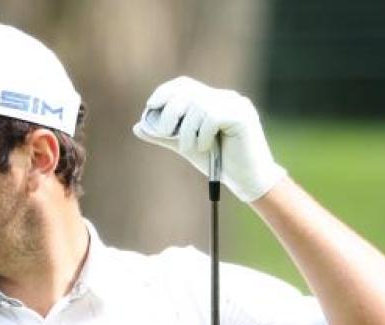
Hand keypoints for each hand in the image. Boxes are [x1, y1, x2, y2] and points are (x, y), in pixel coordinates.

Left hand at [132, 76, 285, 201]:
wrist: (247, 180)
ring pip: (198, 107)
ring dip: (187, 132)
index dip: (165, 92)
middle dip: (170, 113)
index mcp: (214, 99)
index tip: (151, 106)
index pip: (184, 84)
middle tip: (166, 133)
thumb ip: (164, 135)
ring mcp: (236, 104)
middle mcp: (226, 97)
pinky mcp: (242, 115)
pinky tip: (206, 147)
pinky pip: (212, 117)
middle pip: (188, 92)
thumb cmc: (219, 163)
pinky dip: (202, 135)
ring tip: (191, 148)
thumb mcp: (186, 146)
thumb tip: (137, 127)